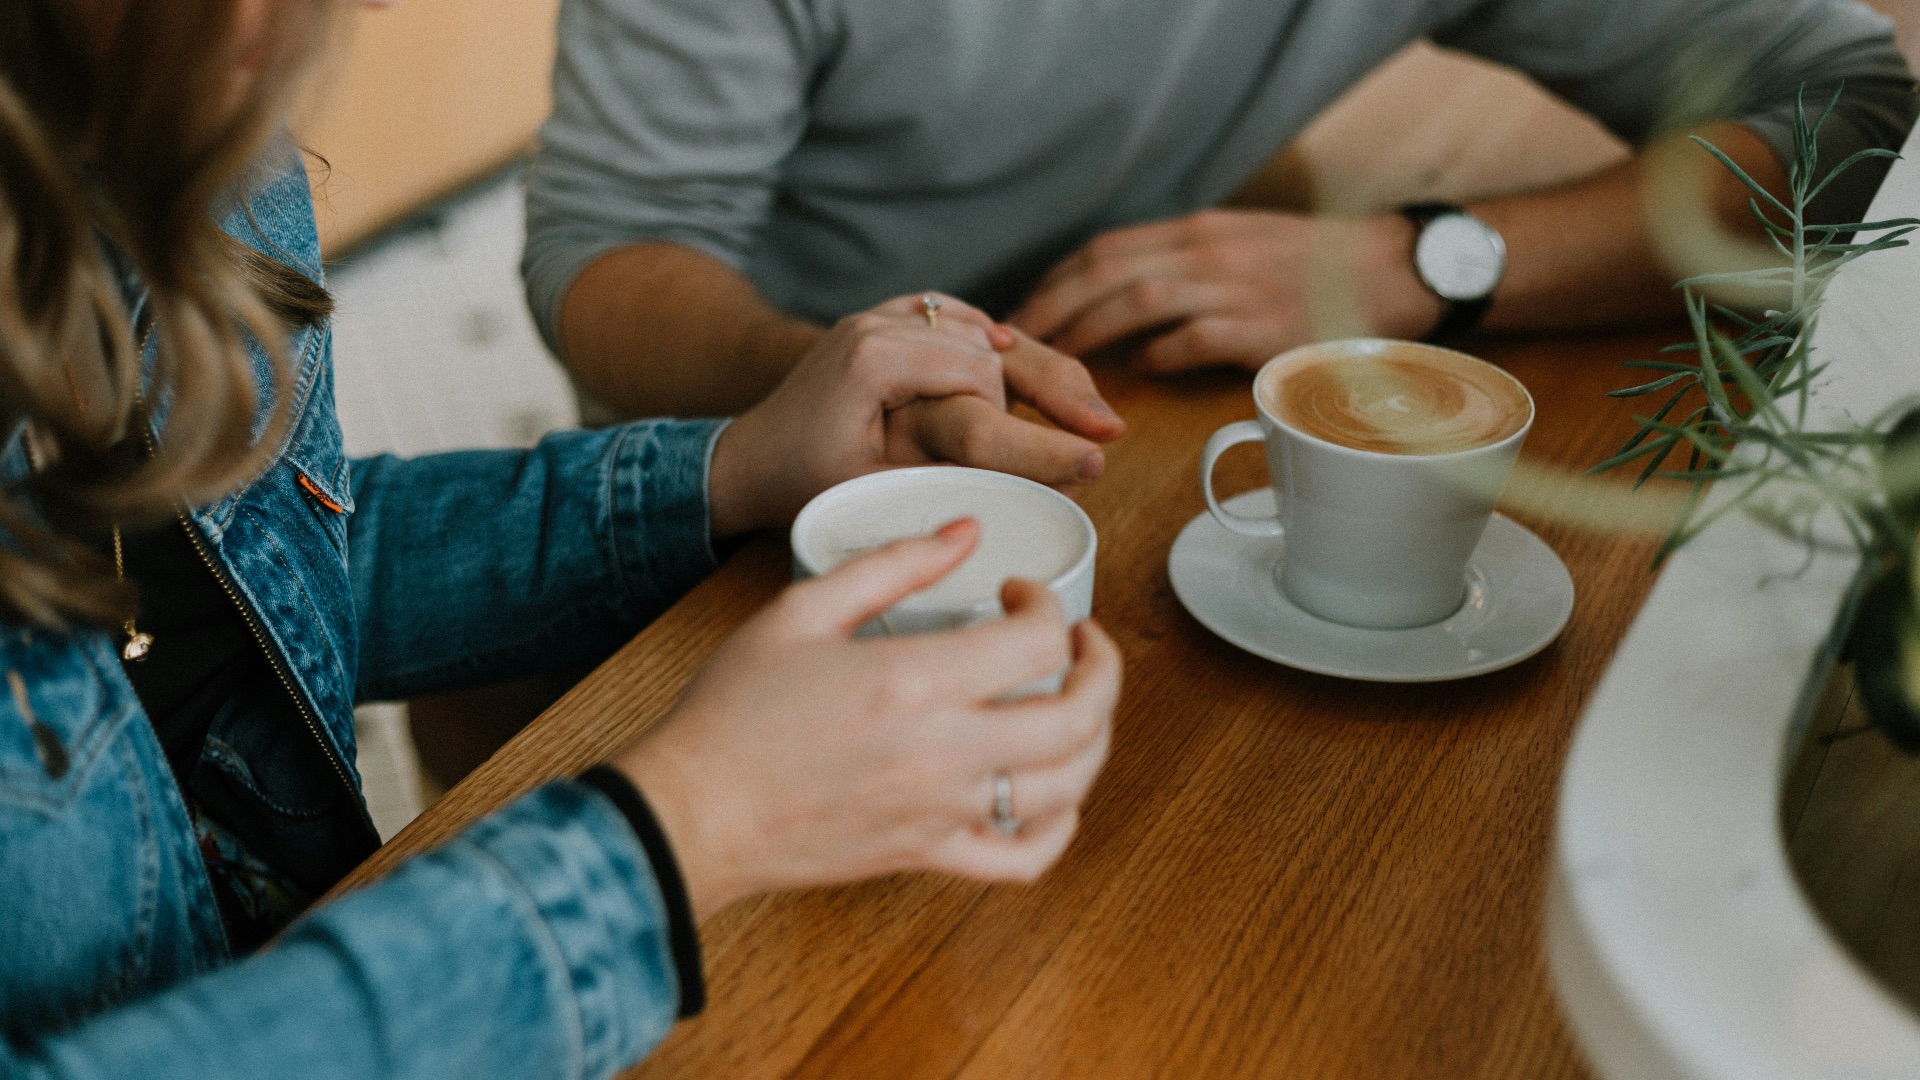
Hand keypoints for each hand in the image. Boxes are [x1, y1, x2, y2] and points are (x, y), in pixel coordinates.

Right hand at [612, 520, 1122, 920]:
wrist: (692, 810)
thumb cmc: (734, 711)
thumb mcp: (801, 610)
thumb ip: (892, 564)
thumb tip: (964, 532)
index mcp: (915, 681)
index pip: (1038, 640)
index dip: (1047, 603)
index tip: (1019, 592)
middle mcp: (943, 751)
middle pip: (1080, 717)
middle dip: (1103, 668)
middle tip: (1081, 642)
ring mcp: (942, 811)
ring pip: (1069, 787)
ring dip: (1096, 738)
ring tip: (1078, 705)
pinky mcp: (928, 856)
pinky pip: (1024, 859)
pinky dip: (1059, 828)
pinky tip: (1052, 794)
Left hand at [708, 293, 1122, 536]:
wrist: (749, 456)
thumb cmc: (803, 482)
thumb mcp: (875, 488)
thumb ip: (945, 472)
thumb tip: (1030, 484)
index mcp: (874, 356)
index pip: (980, 377)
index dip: (1030, 423)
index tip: (1083, 460)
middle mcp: (879, 321)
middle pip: (991, 345)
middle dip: (1054, 387)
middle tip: (1109, 430)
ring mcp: (882, 315)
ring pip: (981, 330)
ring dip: (1033, 366)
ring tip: (1088, 410)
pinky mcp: (887, 320)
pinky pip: (957, 319)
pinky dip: (994, 340)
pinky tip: (1029, 360)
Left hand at [1008, 209, 1440, 373]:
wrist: (1400, 269)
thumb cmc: (1320, 268)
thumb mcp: (1245, 246)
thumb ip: (1188, 266)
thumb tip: (1129, 304)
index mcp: (1199, 232)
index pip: (1106, 248)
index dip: (1056, 281)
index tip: (1023, 312)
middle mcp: (1209, 251)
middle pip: (1106, 270)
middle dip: (1052, 308)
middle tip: (1016, 346)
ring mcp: (1236, 286)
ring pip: (1138, 300)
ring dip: (1089, 332)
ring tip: (1058, 364)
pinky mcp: (1264, 326)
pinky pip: (1193, 338)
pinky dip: (1157, 355)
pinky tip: (1137, 374)